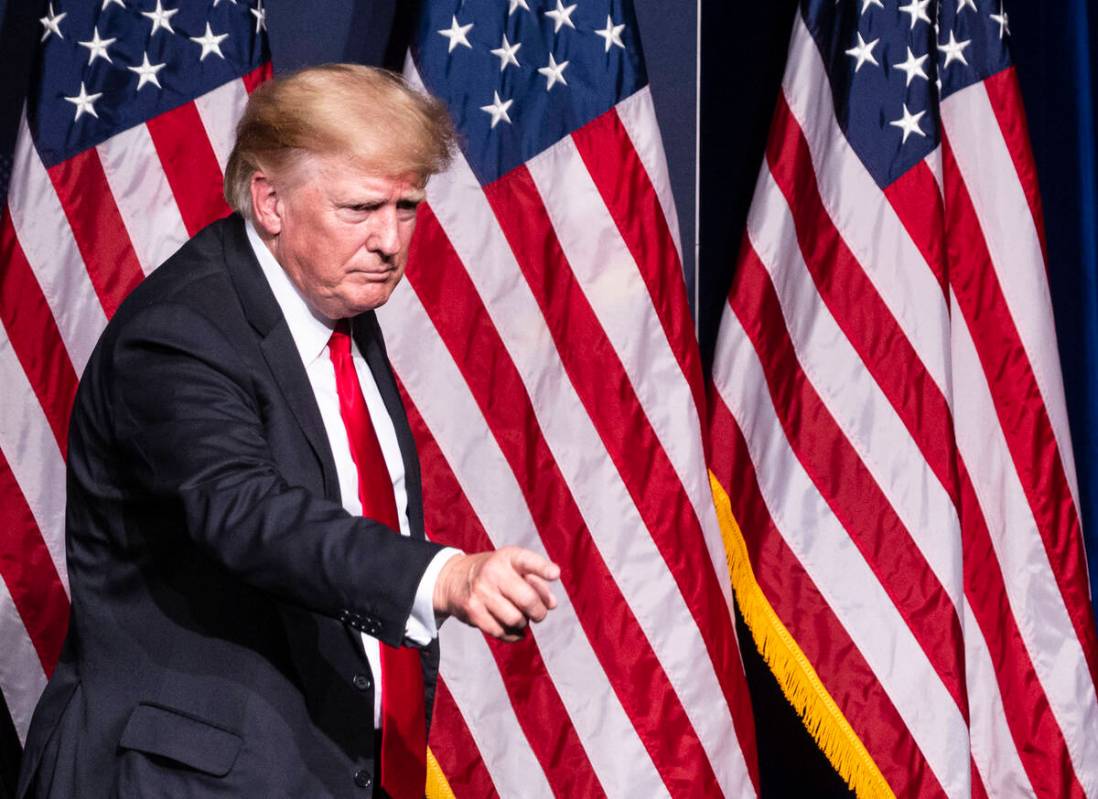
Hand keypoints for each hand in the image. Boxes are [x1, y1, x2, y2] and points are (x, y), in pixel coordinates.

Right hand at [434, 547, 560, 641]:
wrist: (454, 579)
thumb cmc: (493, 574)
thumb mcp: (512, 568)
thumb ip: (536, 582)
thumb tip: (551, 604)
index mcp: (507, 557)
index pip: (527, 561)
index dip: (542, 568)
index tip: (555, 574)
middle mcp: (493, 572)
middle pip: (527, 599)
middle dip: (539, 612)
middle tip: (539, 614)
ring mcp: (481, 592)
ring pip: (516, 619)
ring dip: (524, 623)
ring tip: (521, 618)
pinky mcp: (472, 611)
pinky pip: (501, 631)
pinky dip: (512, 634)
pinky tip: (513, 629)